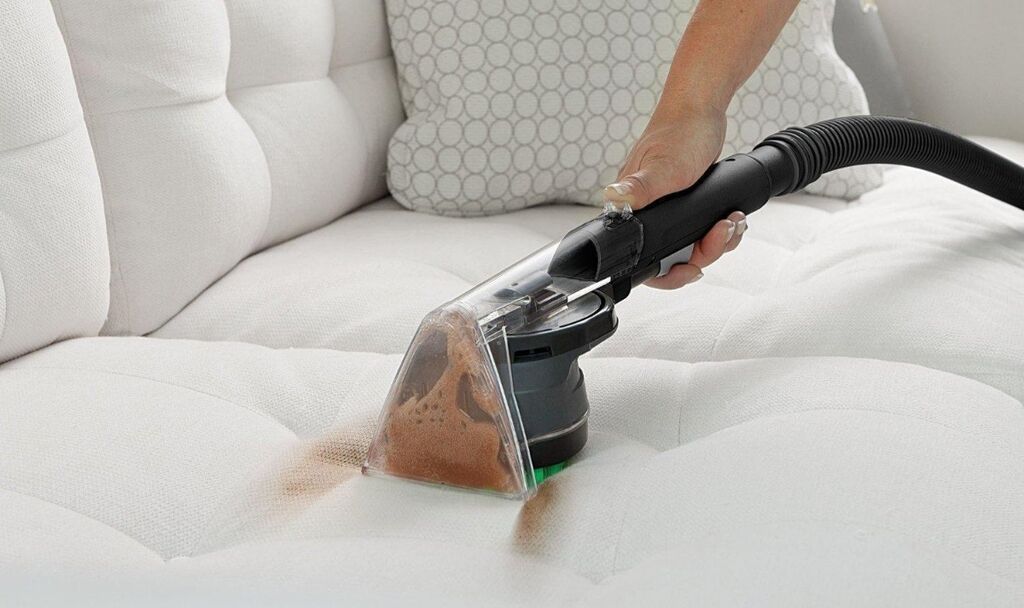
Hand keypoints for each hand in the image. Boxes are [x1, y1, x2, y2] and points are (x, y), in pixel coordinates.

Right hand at [604, 107, 746, 288]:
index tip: (690, 267)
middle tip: (719, 235)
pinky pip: (702, 233)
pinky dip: (721, 231)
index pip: (640, 259)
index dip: (666, 273)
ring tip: (731, 222)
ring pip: (691, 247)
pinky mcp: (686, 206)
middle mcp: (646, 214)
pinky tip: (730, 218)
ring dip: (717, 242)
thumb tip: (613, 201)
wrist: (701, 109)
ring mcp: (667, 211)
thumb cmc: (678, 131)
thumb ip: (640, 189)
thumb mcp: (664, 166)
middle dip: (701, 254)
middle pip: (671, 259)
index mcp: (632, 210)